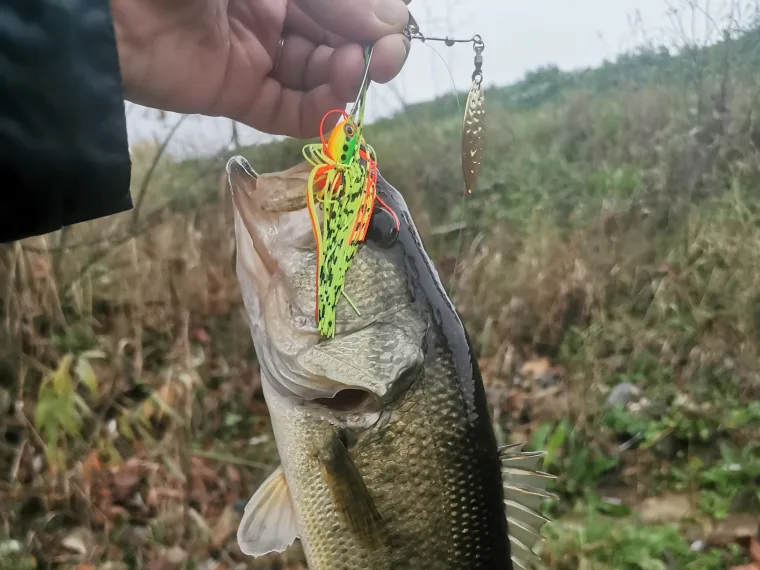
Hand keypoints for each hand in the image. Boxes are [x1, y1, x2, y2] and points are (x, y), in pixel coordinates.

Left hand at [111, 0, 410, 138]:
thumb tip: (390, 25)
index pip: (345, 2)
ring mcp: (254, 51)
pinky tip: (337, 103)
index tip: (392, 26)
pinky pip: (286, 110)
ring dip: (345, 76)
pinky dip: (317, 111)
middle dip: (367, 45)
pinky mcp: (235, 92)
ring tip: (353, 70)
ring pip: (317, 72)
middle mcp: (273, 8)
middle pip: (338, 34)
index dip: (374, 15)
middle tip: (387, 57)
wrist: (109, 0)